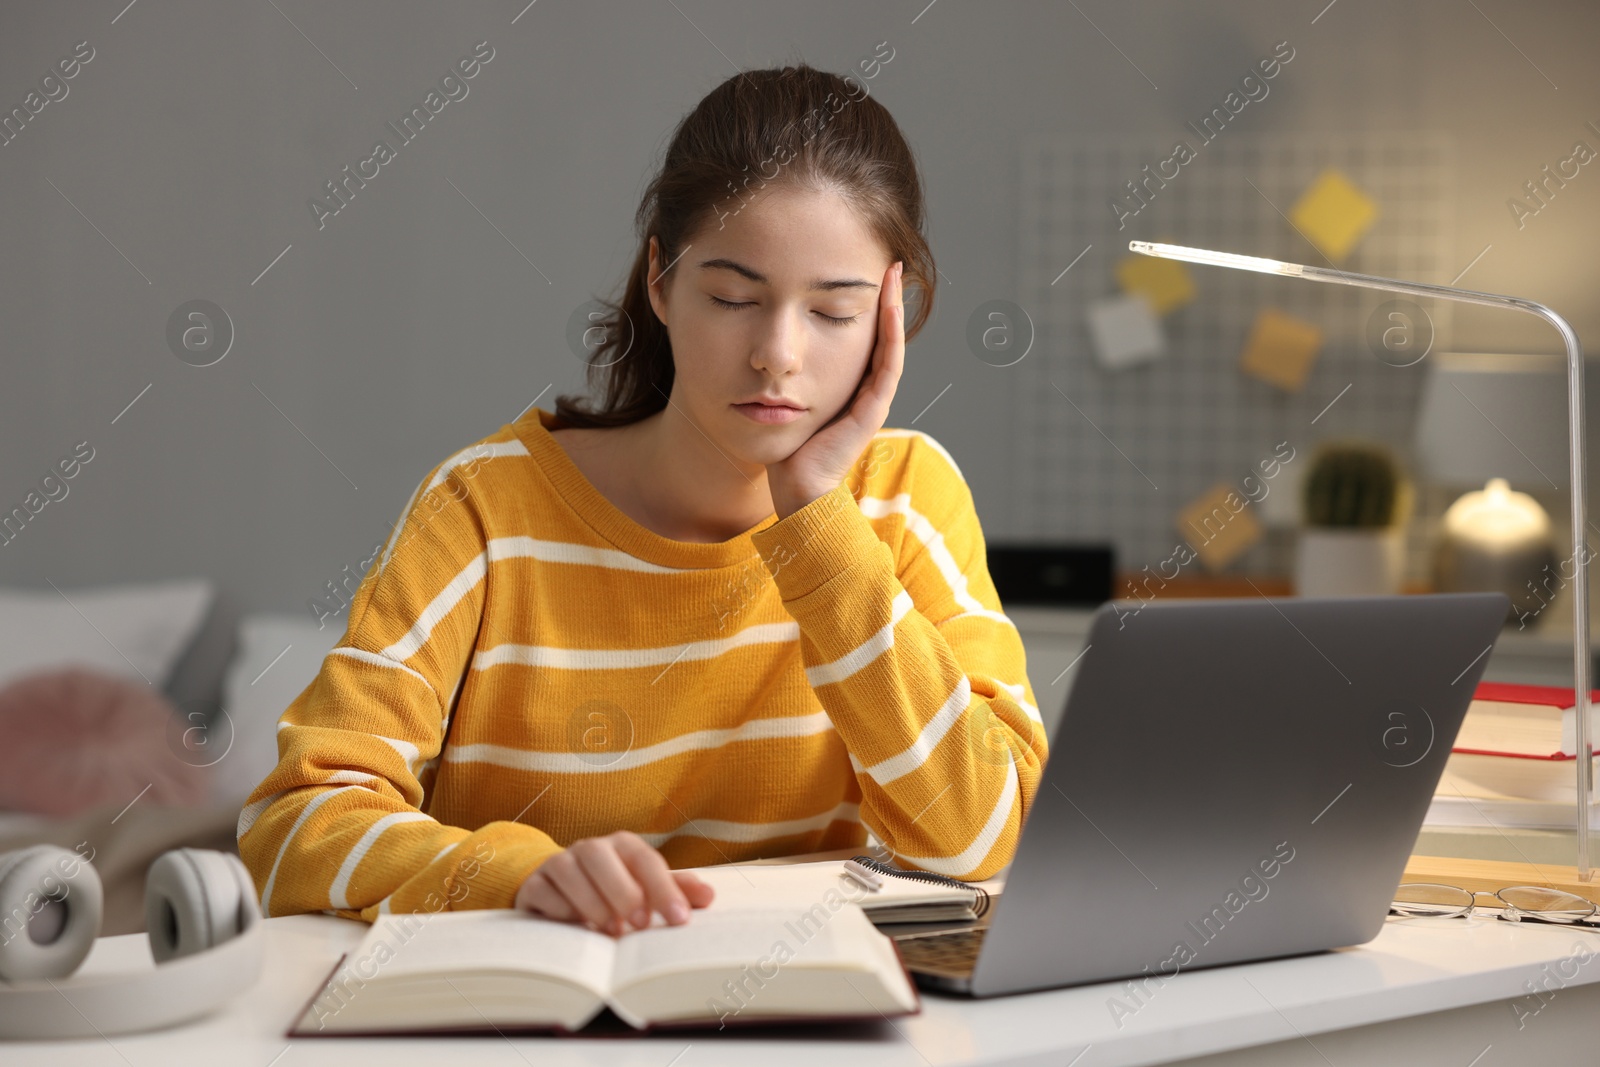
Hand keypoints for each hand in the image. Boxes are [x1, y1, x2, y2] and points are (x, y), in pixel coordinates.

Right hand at [513, 831, 714, 935]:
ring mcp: (558, 863)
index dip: (664, 888)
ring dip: (591, 902)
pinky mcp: (534, 885)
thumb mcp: (644, 888)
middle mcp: (590, 849)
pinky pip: (543, 891)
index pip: (645, 859)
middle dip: (623, 890)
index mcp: (622, 846)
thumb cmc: (612, 890)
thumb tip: (708, 896)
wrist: (559, 890)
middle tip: (640, 923)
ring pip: (570, 871)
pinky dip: (560, 910)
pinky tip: (577, 928)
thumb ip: (674, 890)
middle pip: (602, 857)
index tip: (679, 919)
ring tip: (610, 931)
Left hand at [766, 260, 904, 517]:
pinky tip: (889, 306)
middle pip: (881, 336)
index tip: (866, 271)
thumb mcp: (787, 400)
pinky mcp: (871, 410)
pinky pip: (887, 365)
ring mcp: (872, 400)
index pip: (866, 337)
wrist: (796, 489)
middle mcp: (866, 391)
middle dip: (885, 299)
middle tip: (888, 263)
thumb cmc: (787, 449)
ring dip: (892, 308)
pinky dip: (890, 334)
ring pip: (889, 345)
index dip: (869, 306)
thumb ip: (789, 376)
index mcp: (850, 388)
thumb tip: (769, 345)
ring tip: (892, 275)